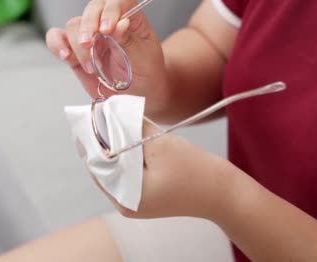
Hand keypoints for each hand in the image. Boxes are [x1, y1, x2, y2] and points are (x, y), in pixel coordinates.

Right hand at [46, 0, 168, 113]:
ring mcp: (90, 35)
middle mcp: (108, 22)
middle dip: (89, 25)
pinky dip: (57, 44)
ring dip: (78, 44)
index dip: (112, 9)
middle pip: (93, 8)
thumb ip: (130, 41)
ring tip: (91, 66)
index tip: (109, 29)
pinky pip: (57, 38)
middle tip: (91, 44)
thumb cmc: (145, 74)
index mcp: (130, 18)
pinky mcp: (74, 50)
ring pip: (74, 25)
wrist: (136, 95)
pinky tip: (65, 55)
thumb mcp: (144, 58)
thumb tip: (120, 24)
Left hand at [97, 122, 235, 219]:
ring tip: (116, 122)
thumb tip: (112, 112)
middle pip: (104, 166)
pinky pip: (129, 172)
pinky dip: (129, 155)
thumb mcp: (160, 144)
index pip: (96, 163)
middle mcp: (124, 204)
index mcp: (124, 197)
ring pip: (116, 168)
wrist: (226, 193)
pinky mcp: (146, 197)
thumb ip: (132, 128)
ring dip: (117, 146)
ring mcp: (135, 202)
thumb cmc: (196, 171)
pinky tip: (131, 137)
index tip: (91, 115)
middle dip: (104, 140)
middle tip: (103, 114)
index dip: (92, 138)